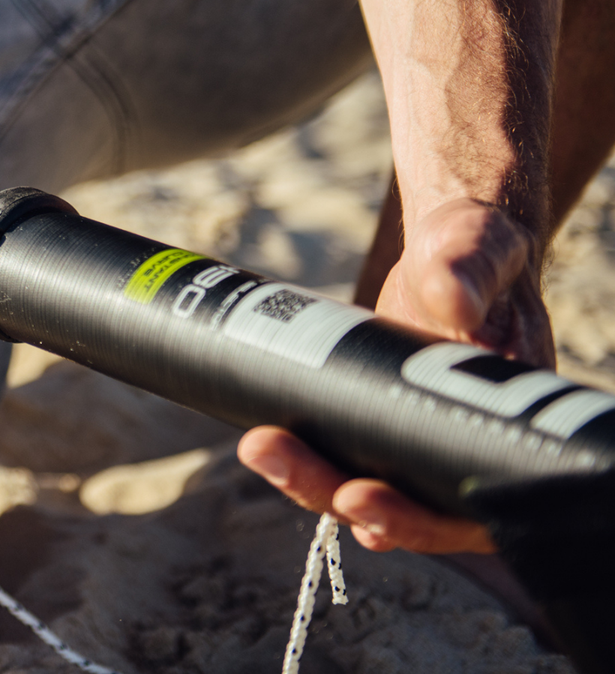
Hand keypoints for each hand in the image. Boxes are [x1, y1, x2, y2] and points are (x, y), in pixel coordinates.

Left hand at [238, 199, 551, 554]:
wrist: (452, 247)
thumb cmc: (477, 248)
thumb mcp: (476, 248)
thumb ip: (468, 268)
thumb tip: (453, 301)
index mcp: (510, 426)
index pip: (472, 508)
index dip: (417, 520)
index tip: (357, 494)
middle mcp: (469, 446)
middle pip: (407, 509)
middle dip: (335, 494)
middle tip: (271, 454)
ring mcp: (424, 438)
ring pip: (371, 489)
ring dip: (311, 480)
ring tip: (258, 446)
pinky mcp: (386, 421)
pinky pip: (349, 458)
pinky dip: (311, 460)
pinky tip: (269, 451)